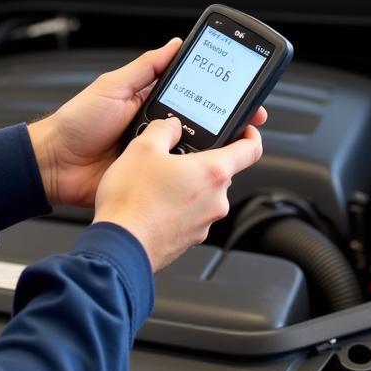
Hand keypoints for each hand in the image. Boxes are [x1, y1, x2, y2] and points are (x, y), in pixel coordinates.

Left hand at [27, 40, 265, 208]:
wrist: (55, 164)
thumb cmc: (77, 122)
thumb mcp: (113, 86)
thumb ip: (146, 68)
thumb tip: (175, 44)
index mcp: (151, 102)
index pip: (193, 94)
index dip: (218, 93)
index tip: (243, 90)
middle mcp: (157, 128)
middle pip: (202, 124)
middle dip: (228, 122)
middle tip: (251, 119)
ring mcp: (156, 155)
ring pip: (194, 152)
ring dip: (212, 148)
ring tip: (234, 142)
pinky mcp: (150, 179)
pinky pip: (177, 177)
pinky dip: (191, 174)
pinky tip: (205, 170)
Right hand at [93, 116, 263, 271]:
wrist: (120, 245)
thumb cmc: (133, 200)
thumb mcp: (142, 147)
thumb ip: (163, 128)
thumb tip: (171, 125)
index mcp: (213, 173)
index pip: (251, 150)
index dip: (250, 135)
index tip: (245, 129)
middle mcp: (216, 200)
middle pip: (220, 171)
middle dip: (200, 160)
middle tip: (173, 154)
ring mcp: (204, 223)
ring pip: (203, 194)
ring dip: (186, 184)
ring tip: (154, 181)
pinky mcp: (189, 239)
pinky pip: (190, 214)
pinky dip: (176, 205)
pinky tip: (152, 202)